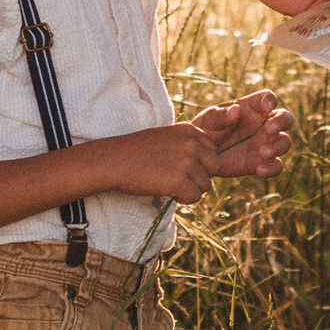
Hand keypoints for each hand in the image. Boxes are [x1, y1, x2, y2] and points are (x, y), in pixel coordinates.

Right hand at [104, 124, 230, 204]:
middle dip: (200, 176)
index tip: (181, 166)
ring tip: (169, 183)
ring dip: (190, 189)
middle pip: (215, 168)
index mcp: (190, 130)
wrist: (114, 160)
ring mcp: (187, 162)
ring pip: (205, 185)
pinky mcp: (179, 181)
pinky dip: (183, 199)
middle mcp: (192, 143)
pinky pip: (194, 197)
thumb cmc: (137, 151)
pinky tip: (167, 191)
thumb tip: (210, 162)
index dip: (200, 163)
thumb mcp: (167, 137)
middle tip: (179, 178)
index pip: (214, 151)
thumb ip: (189, 143)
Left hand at [192, 90, 293, 178]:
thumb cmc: (205, 130)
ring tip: (262, 152)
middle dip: (281, 122)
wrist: (200, 157)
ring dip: (278, 146)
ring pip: (285, 141)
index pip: (267, 98)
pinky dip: (273, 168)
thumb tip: (236, 110)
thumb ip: (220, 116)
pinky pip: (276, 165)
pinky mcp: (262, 162)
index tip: (267, 107)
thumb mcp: (208, 120)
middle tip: (269, 129)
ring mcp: (265, 143)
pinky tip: (260, 170)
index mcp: (251, 107)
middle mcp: (263, 124)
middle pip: (284, 118)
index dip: (270, 100)